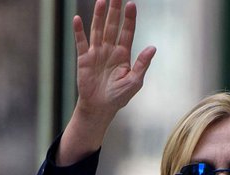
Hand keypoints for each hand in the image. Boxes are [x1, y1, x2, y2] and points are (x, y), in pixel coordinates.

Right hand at [57, 0, 155, 165]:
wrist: (100, 108)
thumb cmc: (118, 96)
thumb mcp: (134, 81)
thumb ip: (142, 64)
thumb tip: (152, 48)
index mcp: (123, 54)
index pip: (127, 32)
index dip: (129, 19)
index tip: (131, 5)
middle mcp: (110, 50)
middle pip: (112, 26)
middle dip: (114, 11)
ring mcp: (96, 52)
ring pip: (98, 30)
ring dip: (99, 16)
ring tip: (101, 1)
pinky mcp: (84, 59)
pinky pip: (81, 42)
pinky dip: (79, 31)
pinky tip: (77, 19)